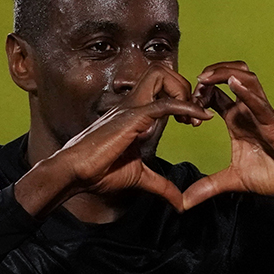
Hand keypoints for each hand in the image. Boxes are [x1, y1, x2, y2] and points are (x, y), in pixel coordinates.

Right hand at [18, 65, 211, 215]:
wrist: (75, 173)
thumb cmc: (99, 172)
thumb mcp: (140, 178)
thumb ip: (162, 185)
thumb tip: (180, 203)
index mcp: (134, 113)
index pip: (161, 87)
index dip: (182, 96)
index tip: (194, 121)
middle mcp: (132, 104)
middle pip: (162, 71)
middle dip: (185, 85)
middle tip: (195, 113)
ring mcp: (131, 108)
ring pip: (161, 75)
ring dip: (184, 90)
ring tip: (194, 116)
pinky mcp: (131, 118)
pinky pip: (162, 104)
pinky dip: (185, 106)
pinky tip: (198, 117)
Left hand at [184, 62, 273, 226]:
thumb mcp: (235, 182)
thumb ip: (208, 188)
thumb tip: (184, 203)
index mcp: (238, 121)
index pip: (215, 95)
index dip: (197, 95)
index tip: (184, 112)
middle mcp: (250, 112)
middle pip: (230, 75)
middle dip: (209, 75)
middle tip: (193, 89)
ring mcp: (263, 115)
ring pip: (246, 79)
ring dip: (223, 74)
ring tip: (205, 79)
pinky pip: (260, 103)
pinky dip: (246, 91)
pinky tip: (232, 83)